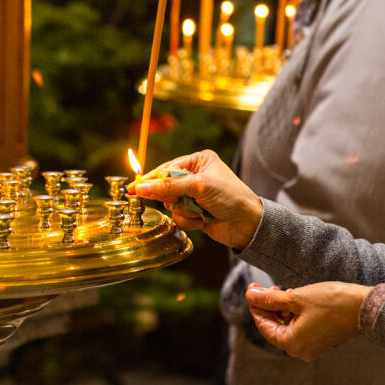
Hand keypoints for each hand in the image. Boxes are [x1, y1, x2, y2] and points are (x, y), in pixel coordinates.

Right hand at [132, 149, 262, 248]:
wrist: (248, 224)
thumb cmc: (230, 196)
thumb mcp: (199, 186)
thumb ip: (168, 187)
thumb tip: (141, 187)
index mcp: (199, 161)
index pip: (167, 168)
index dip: (152, 179)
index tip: (136, 188)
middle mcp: (195, 176)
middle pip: (166, 187)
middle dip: (172, 197)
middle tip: (177, 200)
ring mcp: (195, 196)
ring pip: (171, 204)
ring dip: (183, 210)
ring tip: (199, 210)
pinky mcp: (195, 213)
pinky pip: (178, 217)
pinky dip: (188, 220)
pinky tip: (203, 220)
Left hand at [245, 281, 369, 361]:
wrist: (365, 307)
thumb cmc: (331, 302)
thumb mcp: (296, 297)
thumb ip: (270, 298)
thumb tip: (249, 295)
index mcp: (291, 344)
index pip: (264, 325)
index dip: (255, 305)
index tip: (251, 288)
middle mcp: (300, 351)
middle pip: (274, 327)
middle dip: (267, 306)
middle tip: (261, 286)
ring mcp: (312, 348)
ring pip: (287, 327)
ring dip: (280, 309)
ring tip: (278, 290)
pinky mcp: (321, 341)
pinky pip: (300, 329)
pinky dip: (293, 315)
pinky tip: (293, 299)